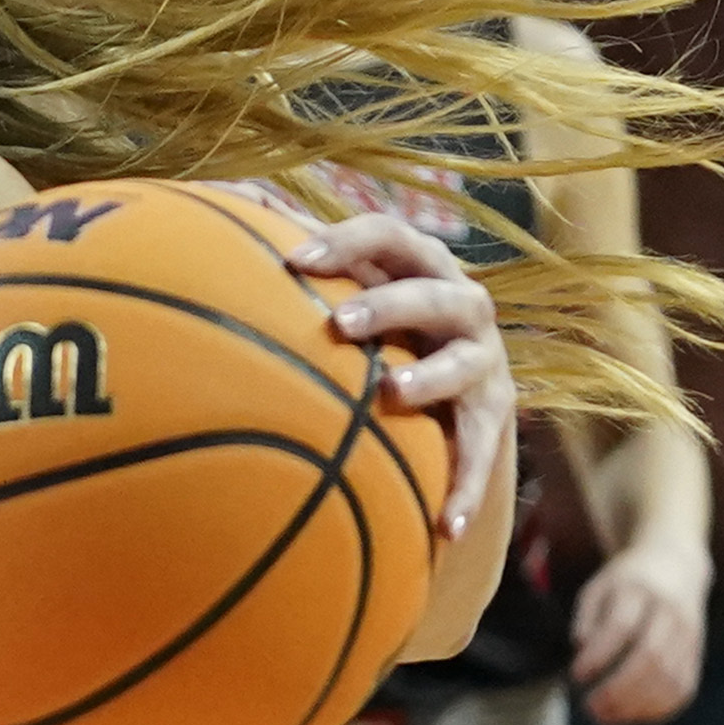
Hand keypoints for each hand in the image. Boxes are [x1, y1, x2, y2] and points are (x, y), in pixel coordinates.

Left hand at [288, 214, 515, 540]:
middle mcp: (460, 305)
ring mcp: (482, 360)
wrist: (443, 388)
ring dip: (431, 376)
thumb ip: (298, 251)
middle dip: (389, 304)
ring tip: (392, 393)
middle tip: (339, 324)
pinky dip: (467, 488)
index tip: (291, 263)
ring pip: (467, 363)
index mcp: (418, 265)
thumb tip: (230, 196)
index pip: (388, 235)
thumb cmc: (375, 325)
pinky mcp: (493, 415)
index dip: (343, 243)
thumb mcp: (346, 286)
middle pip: (434, 292)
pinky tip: (445, 527)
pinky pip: (482, 452)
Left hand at [572, 539, 709, 724]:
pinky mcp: (696, 654)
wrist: (676, 566)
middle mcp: (669, 613)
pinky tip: (634, 717)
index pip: (621, 626)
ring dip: (637, 705)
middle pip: (651, 656)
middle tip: (591, 707)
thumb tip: (581, 650)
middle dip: (619, 688)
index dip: (599, 656)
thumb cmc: (626, 583)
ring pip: (670, 677)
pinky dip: (659, 709)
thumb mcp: (598, 587)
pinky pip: (684, 688)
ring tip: (607, 718)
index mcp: (638, 591)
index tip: (577, 675)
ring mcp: (688, 635)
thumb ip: (586, 618)